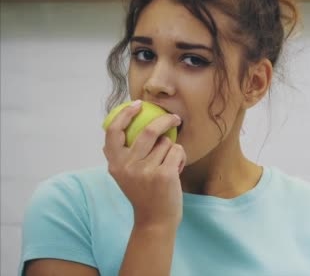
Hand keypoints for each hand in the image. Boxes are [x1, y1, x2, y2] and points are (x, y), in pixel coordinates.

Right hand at [103, 100, 185, 228]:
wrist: (155, 220)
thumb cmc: (144, 193)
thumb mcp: (126, 174)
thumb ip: (125, 154)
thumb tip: (131, 122)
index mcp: (115, 164)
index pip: (113, 132)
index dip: (125, 115)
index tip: (137, 104)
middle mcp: (127, 166)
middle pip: (148, 131)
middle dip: (165, 121)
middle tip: (175, 118)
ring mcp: (145, 170)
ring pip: (166, 143)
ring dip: (173, 149)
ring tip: (169, 165)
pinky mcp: (163, 175)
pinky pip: (177, 151)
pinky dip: (181, 158)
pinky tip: (176, 171)